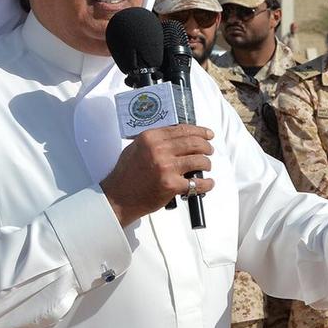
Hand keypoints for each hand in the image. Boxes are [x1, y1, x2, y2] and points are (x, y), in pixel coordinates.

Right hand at [100, 125, 214, 226]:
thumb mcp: (136, 148)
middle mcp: (159, 150)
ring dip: (207, 163)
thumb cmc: (126, 174)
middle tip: (209, 150)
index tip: (208, 134)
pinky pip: (197, 183)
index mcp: (150, 138)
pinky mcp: (171, 185)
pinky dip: (207, 183)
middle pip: (193, 143)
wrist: (118, 197)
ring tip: (206, 166)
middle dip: (206, 146)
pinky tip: (208, 183)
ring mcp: (166, 168)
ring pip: (199, 160)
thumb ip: (155, 140)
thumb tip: (177, 136)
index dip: (199, 131)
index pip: (182, 129)